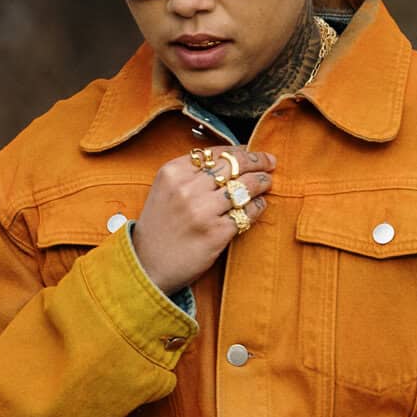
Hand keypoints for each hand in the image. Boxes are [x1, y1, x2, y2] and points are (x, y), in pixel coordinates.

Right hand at [132, 146, 275, 297]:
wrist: (147, 266)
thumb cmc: (159, 228)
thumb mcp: (164, 190)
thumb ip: (190, 173)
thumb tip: (228, 160)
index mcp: (173, 172)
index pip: (216, 152)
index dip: (239, 150)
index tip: (251, 153)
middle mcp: (187, 188)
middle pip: (233, 165)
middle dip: (257, 161)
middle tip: (269, 162)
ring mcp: (203, 211)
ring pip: (244, 186)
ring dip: (261, 182)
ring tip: (267, 182)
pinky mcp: (216, 233)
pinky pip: (247, 213)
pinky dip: (258, 207)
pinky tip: (259, 206)